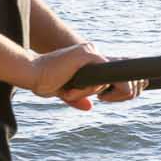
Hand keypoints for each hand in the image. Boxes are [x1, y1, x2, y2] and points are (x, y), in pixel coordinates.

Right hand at [27, 43, 145, 109]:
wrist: (31, 73)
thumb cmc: (45, 82)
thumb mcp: (66, 92)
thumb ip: (80, 98)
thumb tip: (90, 107)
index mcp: (92, 61)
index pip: (122, 71)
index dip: (129, 86)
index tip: (115, 97)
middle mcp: (96, 53)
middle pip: (128, 76)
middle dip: (122, 94)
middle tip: (102, 98)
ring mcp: (93, 53)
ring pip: (117, 80)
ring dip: (97, 92)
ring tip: (72, 89)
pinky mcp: (89, 56)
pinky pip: (107, 79)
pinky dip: (94, 89)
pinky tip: (73, 89)